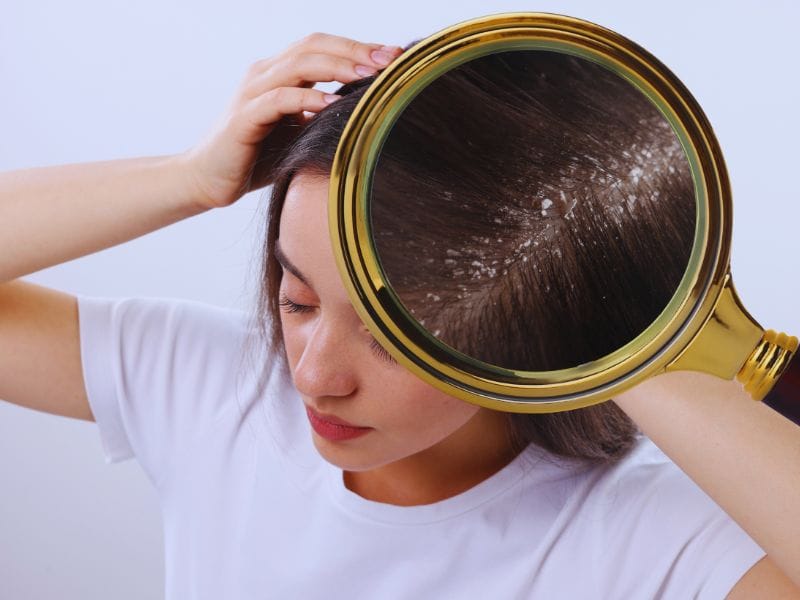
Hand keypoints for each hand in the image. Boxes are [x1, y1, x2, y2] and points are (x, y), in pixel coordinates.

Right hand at [181, 33, 402, 208]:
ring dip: (338, 66)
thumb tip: (369, 114)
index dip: (358, 47)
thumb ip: (325, 119)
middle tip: (391, 59)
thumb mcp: (300, 134)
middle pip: (314, 46)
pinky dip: (307, 98)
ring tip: (370, 74)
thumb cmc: (256, 159)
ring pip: (298, 64)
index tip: (395, 56)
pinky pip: (279, 100)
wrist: (208, 180)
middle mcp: (265, 75)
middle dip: (356, 49)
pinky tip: (333, 104)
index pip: (323, 47)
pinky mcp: (244, 119)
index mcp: (280, 75)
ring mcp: (252, 93)